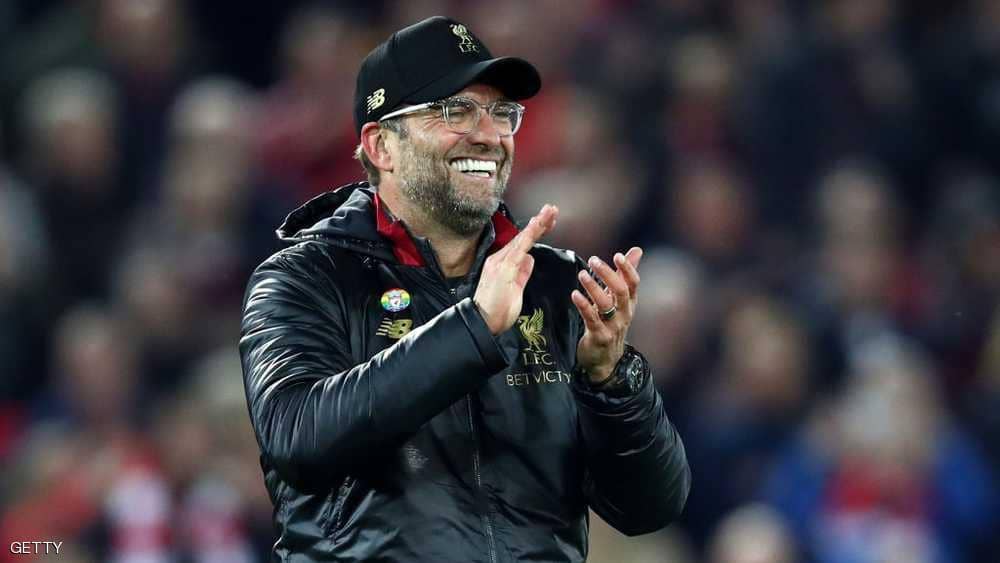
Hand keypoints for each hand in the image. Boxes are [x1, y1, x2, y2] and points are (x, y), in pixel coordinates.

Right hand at [474, 204, 557, 334]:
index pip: (522, 244)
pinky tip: (538, 225)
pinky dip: (529, 235)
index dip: (535, 231)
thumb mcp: (515, 290)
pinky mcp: (504, 268)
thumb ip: (522, 273)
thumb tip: (529, 259)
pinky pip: (519, 247)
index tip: (548, 221)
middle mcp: (499, 259)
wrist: (482, 322)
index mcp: (502, 264)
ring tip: (549, 212)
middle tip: (552, 209)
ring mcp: (500, 262)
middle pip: (522, 237)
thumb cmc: (497, 310)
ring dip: (537, 225)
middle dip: (539, 222)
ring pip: (522, 238)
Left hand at [571, 247, 641, 382]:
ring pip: (606, 304)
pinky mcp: (599, 336)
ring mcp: (613, 326)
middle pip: (621, 291)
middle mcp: (624, 314)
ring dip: (593, 287)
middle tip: (594, 260)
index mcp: (630, 303)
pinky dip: (583, 305)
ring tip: (582, 274)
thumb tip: (637, 250)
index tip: (617, 255)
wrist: (605, 359)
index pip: (633, 283)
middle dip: (608, 274)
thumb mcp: (620, 300)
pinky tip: (574, 294)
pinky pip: (591, 319)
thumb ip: (625, 275)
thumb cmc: (611, 323)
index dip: (628, 269)